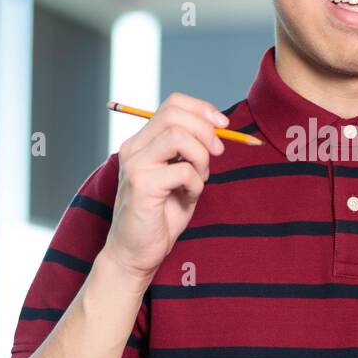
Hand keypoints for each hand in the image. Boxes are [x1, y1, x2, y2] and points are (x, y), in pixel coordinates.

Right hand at [100, 92, 226, 281]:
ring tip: (200, 179)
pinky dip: (196, 183)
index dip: (202, 109)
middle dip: (206, 129)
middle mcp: (134, 148)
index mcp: (143, 142)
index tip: (222, 125)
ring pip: (179, 136)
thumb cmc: (161, 216)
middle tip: (218, 152)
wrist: (136, 253)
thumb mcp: (181, 176)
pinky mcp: (141, 185)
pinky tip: (188, 197)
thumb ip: (192, 152)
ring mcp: (135, 165)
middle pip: (174, 113)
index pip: (172, 104)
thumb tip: (218, 128)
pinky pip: (182, 170)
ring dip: (201, 157)